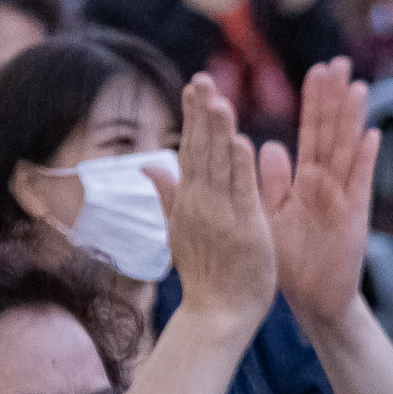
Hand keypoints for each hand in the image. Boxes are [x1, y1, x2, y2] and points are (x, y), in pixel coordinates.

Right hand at [150, 75, 276, 329]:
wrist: (217, 315)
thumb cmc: (207, 275)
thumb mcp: (180, 229)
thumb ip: (167, 194)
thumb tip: (149, 163)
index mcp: (189, 200)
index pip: (190, 150)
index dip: (192, 116)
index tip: (195, 85)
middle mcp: (200, 203)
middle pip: (199, 150)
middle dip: (201, 113)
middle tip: (202, 78)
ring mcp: (220, 215)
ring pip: (217, 165)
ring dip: (217, 131)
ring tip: (219, 98)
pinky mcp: (243, 229)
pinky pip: (240, 192)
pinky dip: (238, 166)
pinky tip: (239, 140)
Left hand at [261, 59, 377, 331]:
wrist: (314, 301)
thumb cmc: (291, 262)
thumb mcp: (271, 216)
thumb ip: (270, 182)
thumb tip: (266, 145)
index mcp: (306, 181)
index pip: (311, 133)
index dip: (315, 103)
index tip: (317, 70)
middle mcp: (328, 184)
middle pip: (333, 133)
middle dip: (336, 98)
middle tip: (340, 61)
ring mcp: (344, 199)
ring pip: (348, 151)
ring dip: (353, 120)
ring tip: (357, 86)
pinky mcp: (354, 218)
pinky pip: (360, 185)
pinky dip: (366, 161)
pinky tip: (372, 136)